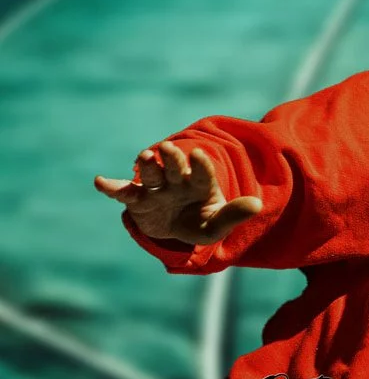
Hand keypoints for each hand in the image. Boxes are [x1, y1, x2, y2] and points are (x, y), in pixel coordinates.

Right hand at [94, 141, 261, 244]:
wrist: (177, 229)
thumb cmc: (200, 223)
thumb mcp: (217, 226)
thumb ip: (235, 215)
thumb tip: (258, 205)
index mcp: (200, 185)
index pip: (202, 174)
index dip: (201, 165)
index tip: (200, 155)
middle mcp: (177, 181)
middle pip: (175, 168)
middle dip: (172, 159)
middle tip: (169, 149)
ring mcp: (156, 189)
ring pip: (152, 174)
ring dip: (148, 166)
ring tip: (145, 156)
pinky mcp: (137, 199)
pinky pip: (124, 191)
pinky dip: (112, 187)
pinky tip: (100, 181)